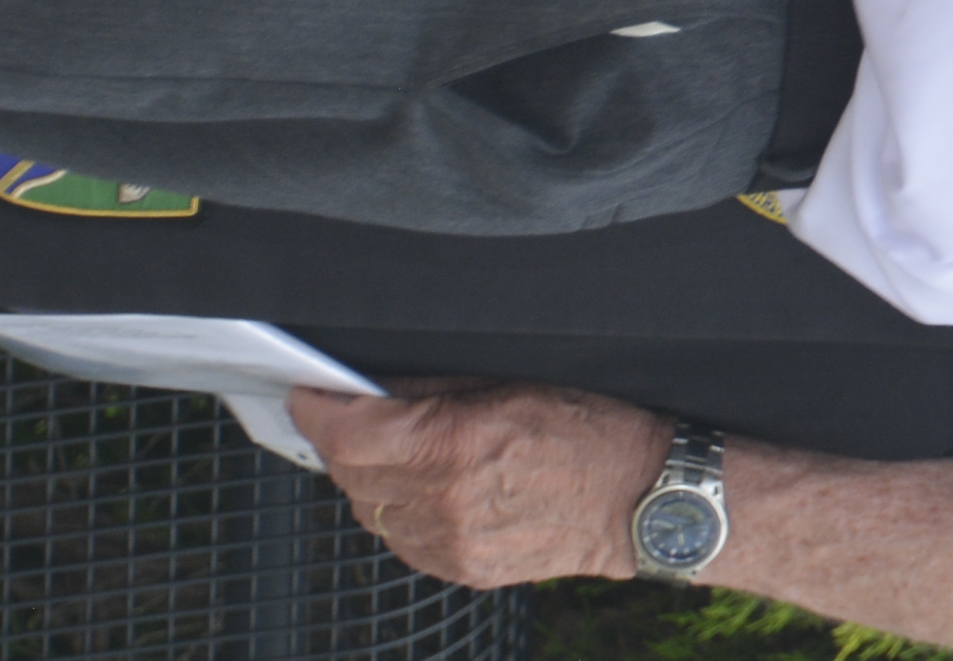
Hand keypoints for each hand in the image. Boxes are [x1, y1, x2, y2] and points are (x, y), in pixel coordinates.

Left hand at [290, 380, 667, 587]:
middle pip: (350, 474)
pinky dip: (401, 511)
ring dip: (370, 478)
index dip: (317, 409)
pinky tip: (431, 487)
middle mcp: (445, 502)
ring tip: (402, 450)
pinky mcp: (463, 571)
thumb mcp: (516, 380)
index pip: (349, 434)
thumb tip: (375, 388)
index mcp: (456, 445)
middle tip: (355, 413)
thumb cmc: (594, 427)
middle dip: (343, 441)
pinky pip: (402, 540)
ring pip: (370, 512)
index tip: (308, 391)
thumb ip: (435, 389)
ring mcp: (452, 545)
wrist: (644, 498)